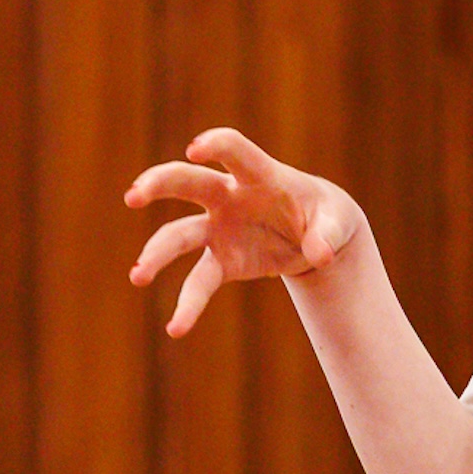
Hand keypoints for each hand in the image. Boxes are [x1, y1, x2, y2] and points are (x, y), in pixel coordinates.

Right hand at [126, 128, 368, 336]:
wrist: (320, 238)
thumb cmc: (327, 216)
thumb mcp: (338, 221)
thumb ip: (328, 233)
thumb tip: (319, 255)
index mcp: (260, 175)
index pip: (234, 150)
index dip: (215, 144)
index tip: (195, 149)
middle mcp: (229, 197)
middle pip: (187, 182)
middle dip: (158, 184)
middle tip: (134, 197)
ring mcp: (219, 229)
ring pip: (179, 235)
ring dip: (157, 253)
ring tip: (137, 276)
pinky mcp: (222, 261)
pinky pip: (199, 283)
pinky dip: (188, 306)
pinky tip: (176, 329)